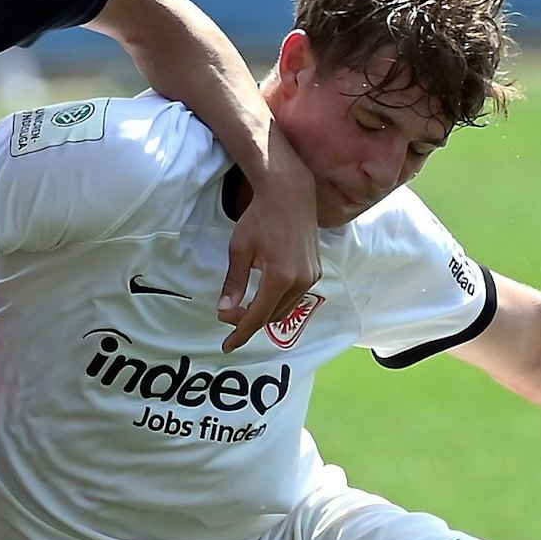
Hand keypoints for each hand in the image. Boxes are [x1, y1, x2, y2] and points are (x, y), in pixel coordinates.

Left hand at [219, 167, 319, 352]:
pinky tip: (263, 295)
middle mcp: (301, 281)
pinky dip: (277, 302)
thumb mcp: (239, 250)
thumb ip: (234, 283)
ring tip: (243, 307)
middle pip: (272, 316)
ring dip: (264, 313)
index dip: (240, 333)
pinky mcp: (316, 271)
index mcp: (280, 277)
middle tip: (228, 315)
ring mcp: (311, 277)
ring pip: (285, 309)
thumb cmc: (260, 217)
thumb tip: (225, 311)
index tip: (227, 345)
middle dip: (249, 321)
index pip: (258, 316)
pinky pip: (294, 297)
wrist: (290, 193)